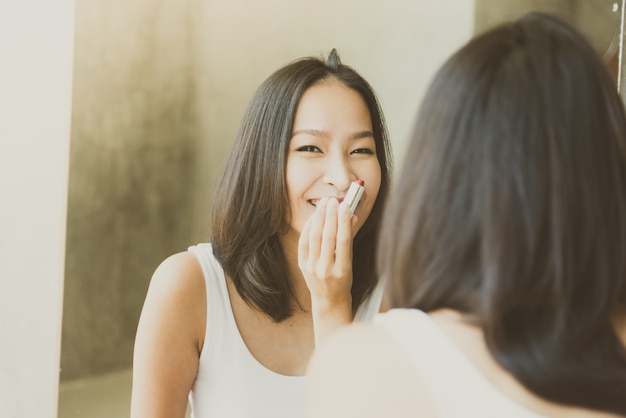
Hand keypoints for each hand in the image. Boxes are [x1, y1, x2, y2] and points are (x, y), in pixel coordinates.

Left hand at [298, 197, 354, 342]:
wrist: (329, 302)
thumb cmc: (344, 280)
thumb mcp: (350, 263)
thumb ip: (349, 239)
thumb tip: (352, 216)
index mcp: (342, 270)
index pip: (343, 241)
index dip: (344, 221)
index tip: (346, 205)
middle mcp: (325, 269)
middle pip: (327, 237)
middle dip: (330, 216)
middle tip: (333, 200)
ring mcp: (312, 268)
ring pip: (315, 237)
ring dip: (320, 217)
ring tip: (324, 203)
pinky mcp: (302, 266)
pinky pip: (305, 242)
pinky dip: (309, 227)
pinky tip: (315, 217)